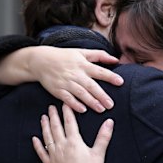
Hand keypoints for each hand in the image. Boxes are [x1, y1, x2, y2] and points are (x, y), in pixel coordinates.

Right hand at [0, 46, 123, 112]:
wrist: (41, 61)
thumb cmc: (64, 56)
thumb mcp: (81, 52)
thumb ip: (99, 55)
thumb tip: (116, 59)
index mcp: (83, 64)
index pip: (99, 71)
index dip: (110, 76)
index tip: (120, 82)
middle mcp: (76, 74)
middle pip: (91, 86)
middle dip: (101, 95)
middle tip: (111, 104)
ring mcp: (66, 83)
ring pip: (81, 94)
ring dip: (91, 102)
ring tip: (101, 109)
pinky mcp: (58, 90)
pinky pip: (68, 99)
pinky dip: (75, 105)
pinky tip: (83, 110)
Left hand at [32, 104, 113, 162]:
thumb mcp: (99, 153)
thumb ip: (103, 136)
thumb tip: (109, 122)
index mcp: (74, 142)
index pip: (69, 122)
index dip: (67, 111)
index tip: (64, 103)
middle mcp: (62, 146)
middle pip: (56, 127)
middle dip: (53, 116)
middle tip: (51, 107)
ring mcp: (54, 156)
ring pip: (47, 137)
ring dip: (44, 126)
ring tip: (43, 117)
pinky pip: (41, 153)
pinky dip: (37, 145)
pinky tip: (34, 139)